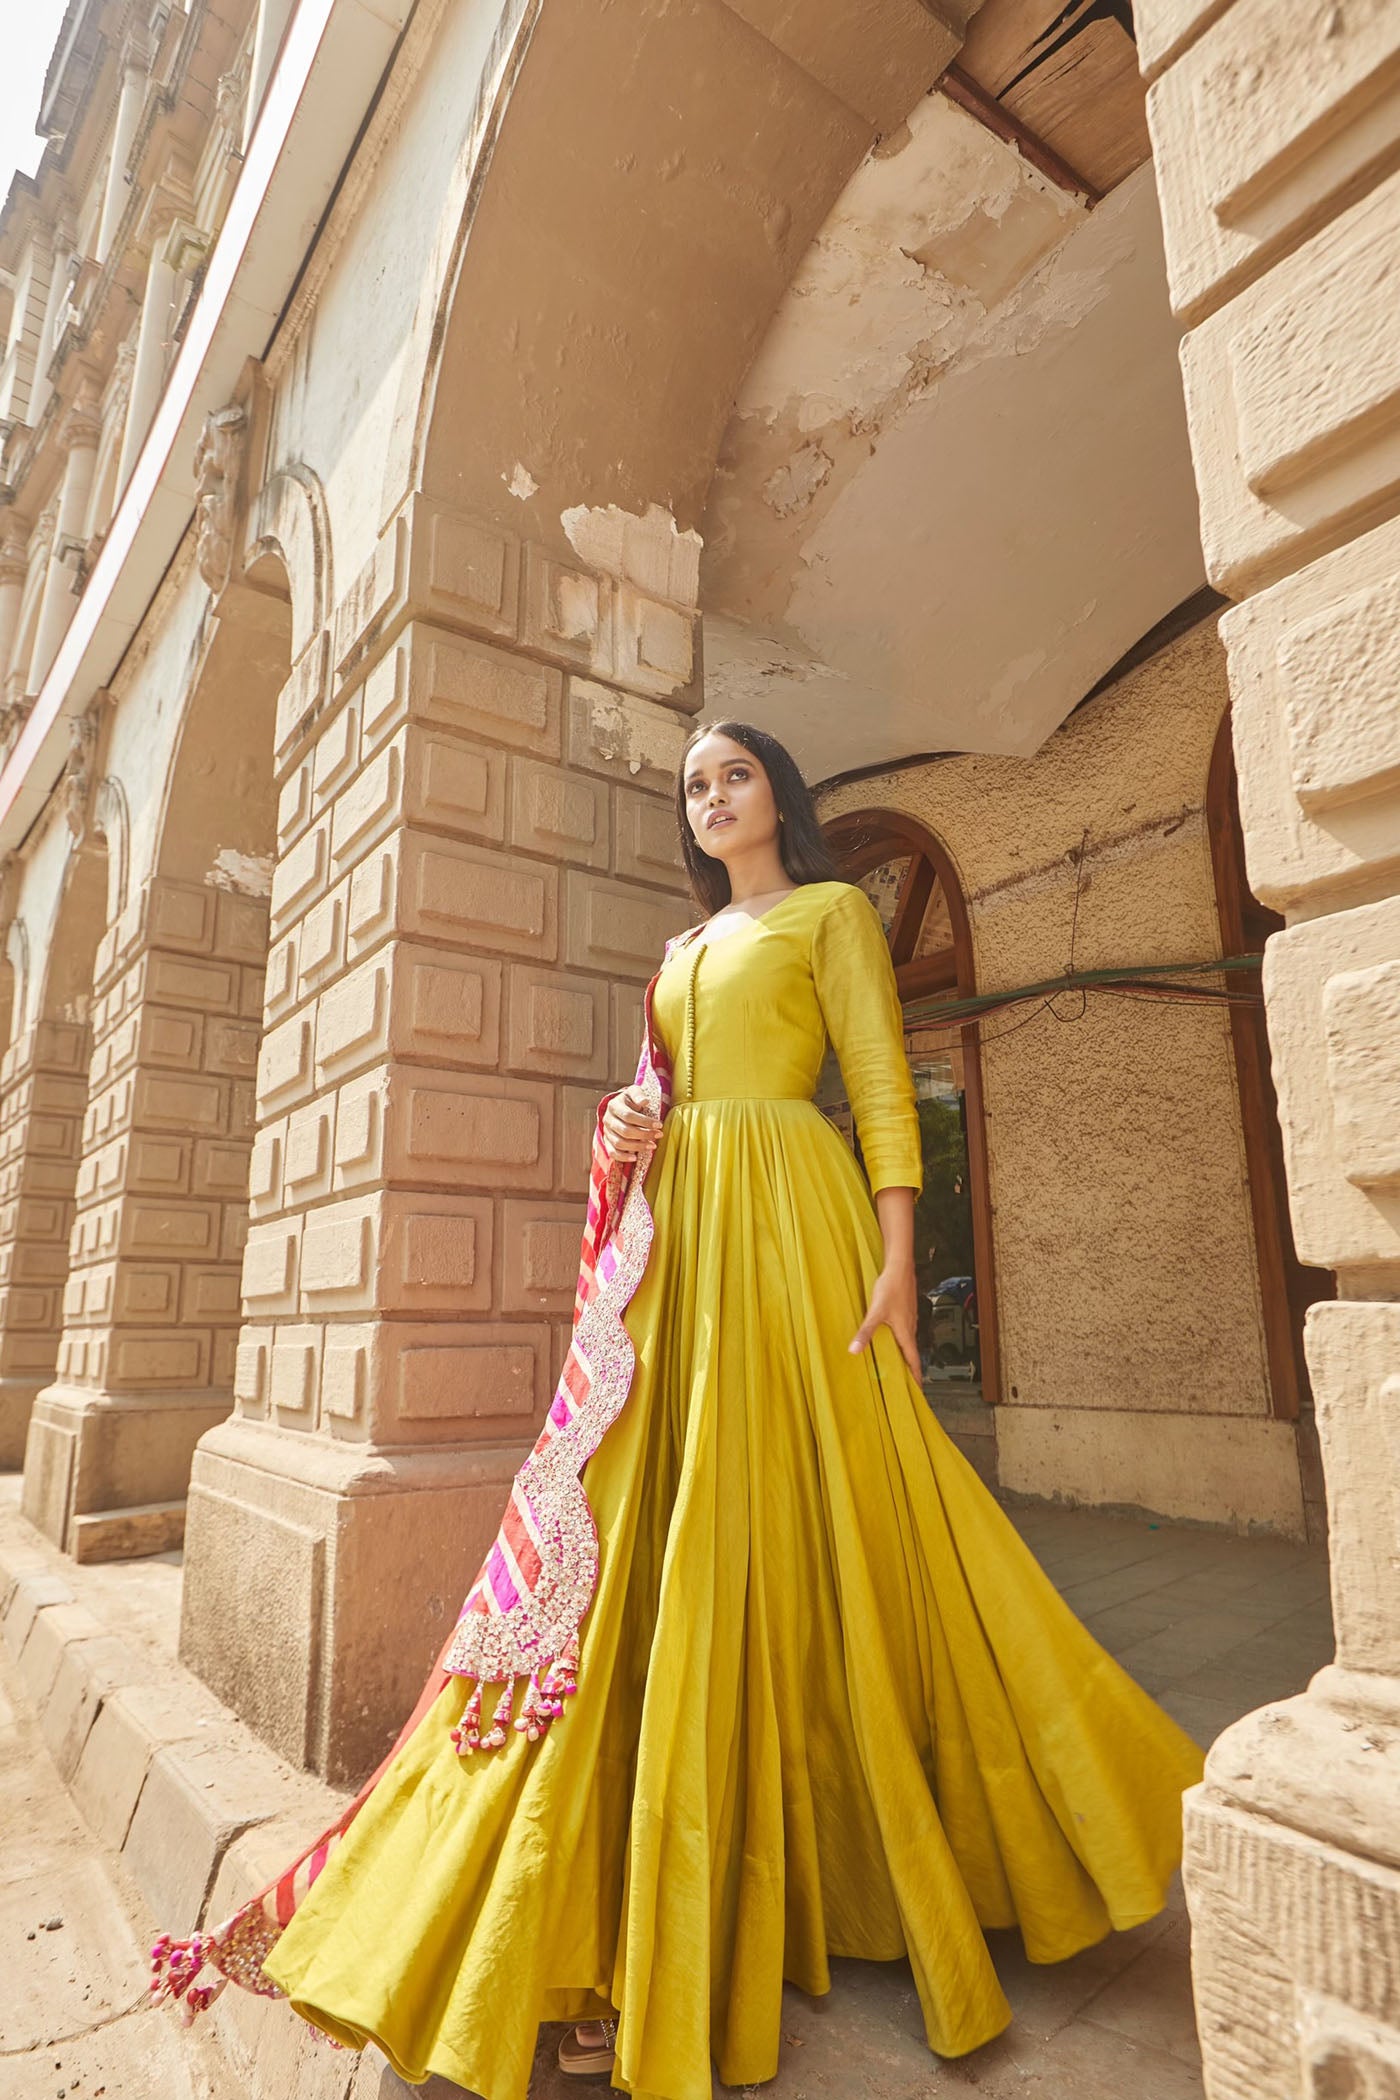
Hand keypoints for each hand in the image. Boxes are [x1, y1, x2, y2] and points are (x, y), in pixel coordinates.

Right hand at [601, 1085, 662, 1161]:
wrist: (620, 1107)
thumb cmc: (630, 1100)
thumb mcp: (634, 1092)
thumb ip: (638, 1094)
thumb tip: (645, 1101)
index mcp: (614, 1106)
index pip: (628, 1116)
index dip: (644, 1122)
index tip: (659, 1125)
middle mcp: (608, 1119)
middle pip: (625, 1131)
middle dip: (644, 1135)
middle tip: (658, 1135)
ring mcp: (606, 1132)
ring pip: (619, 1143)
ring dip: (637, 1147)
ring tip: (652, 1146)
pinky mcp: (607, 1142)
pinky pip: (612, 1153)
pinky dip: (623, 1157)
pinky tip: (635, 1158)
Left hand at [849, 1263, 921, 1379]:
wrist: (900, 1268)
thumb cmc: (891, 1289)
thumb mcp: (875, 1313)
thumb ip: (865, 1332)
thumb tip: (854, 1350)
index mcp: (905, 1333)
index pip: (913, 1361)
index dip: (915, 1376)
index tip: (918, 1390)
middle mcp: (910, 1328)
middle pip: (912, 1353)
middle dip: (910, 1368)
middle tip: (907, 1382)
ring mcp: (910, 1319)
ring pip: (909, 1342)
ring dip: (906, 1354)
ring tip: (899, 1364)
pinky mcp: (906, 1311)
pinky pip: (906, 1331)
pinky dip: (902, 1341)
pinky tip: (893, 1339)